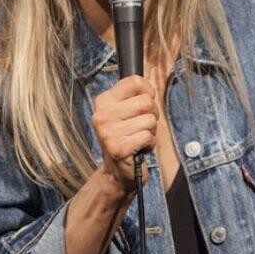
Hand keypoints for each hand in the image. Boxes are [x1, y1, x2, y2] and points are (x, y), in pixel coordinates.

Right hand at [91, 75, 157, 192]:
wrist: (117, 172)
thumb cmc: (126, 137)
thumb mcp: (125, 112)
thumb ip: (135, 95)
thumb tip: (150, 85)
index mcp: (103, 101)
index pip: (134, 81)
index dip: (148, 91)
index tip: (145, 103)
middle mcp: (101, 115)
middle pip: (146, 101)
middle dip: (152, 115)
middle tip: (142, 126)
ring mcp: (108, 132)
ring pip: (149, 119)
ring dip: (151, 131)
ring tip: (138, 138)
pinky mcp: (118, 148)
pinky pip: (148, 136)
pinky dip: (150, 143)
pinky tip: (139, 148)